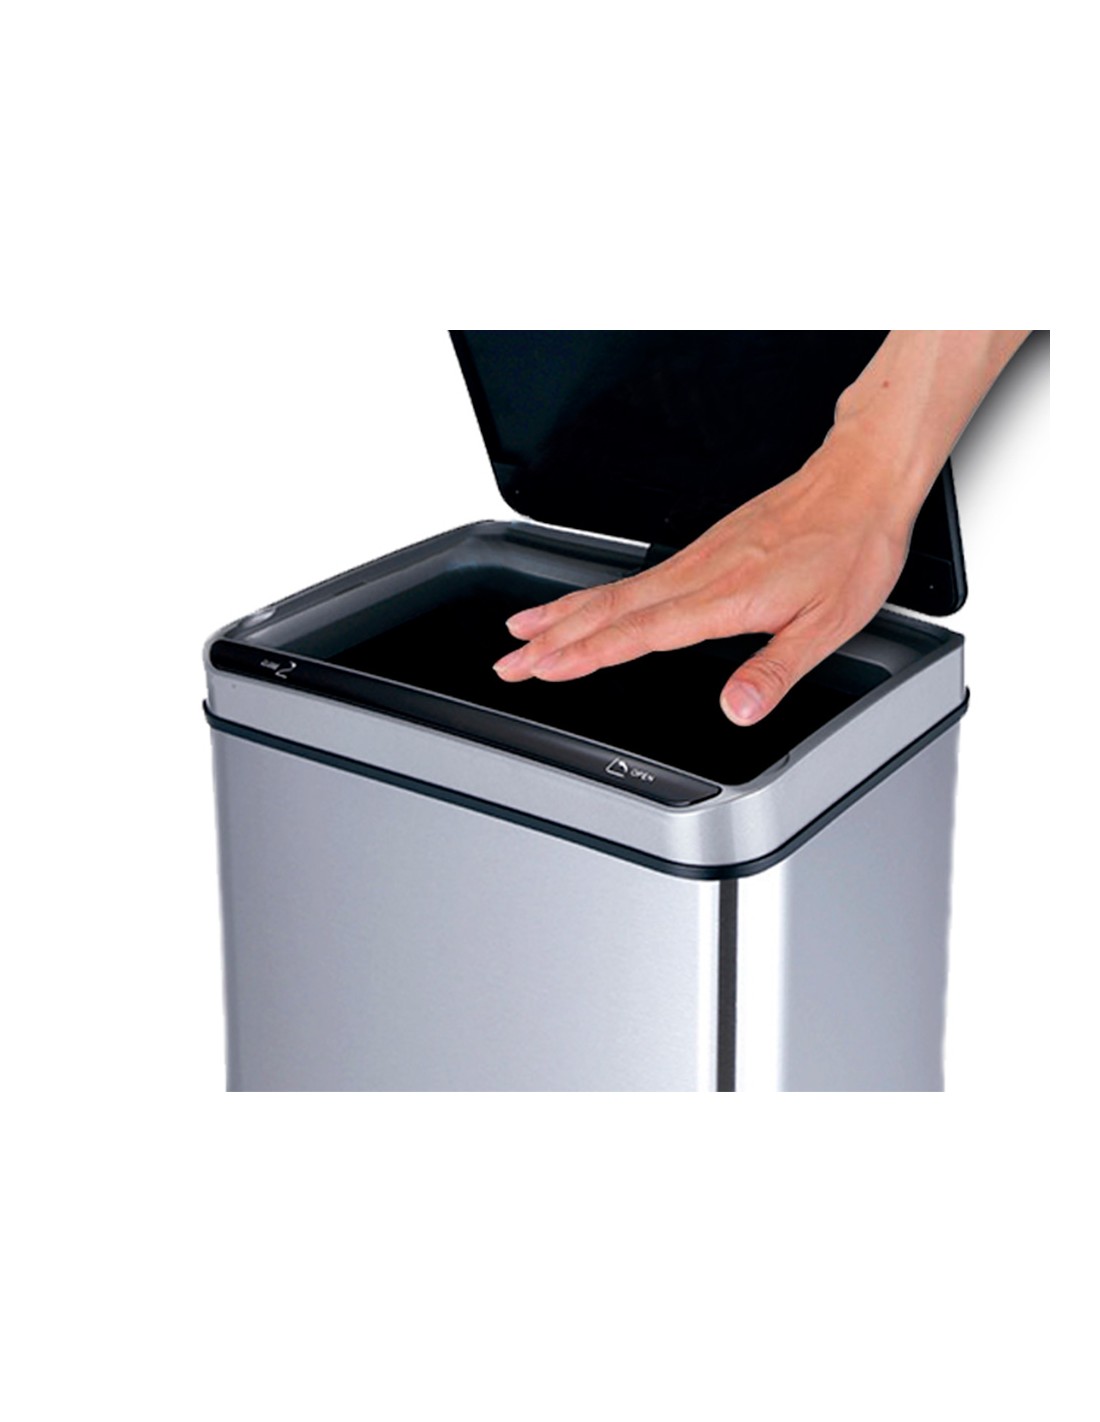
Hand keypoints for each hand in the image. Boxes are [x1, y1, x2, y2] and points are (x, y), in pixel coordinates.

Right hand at [493, 420, 919, 724]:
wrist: (860, 483)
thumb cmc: (849, 549)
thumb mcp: (829, 624)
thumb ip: (775, 671)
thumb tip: (737, 711)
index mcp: (726, 597)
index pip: (641, 632)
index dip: (588, 653)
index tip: (546, 667)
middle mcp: (700, 574)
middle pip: (609, 610)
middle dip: (552, 638)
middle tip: (508, 662)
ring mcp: (696, 559)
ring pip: (614, 591)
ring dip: (562, 613)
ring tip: (520, 631)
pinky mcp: (701, 549)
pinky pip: (633, 577)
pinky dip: (595, 593)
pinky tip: (584, 604)